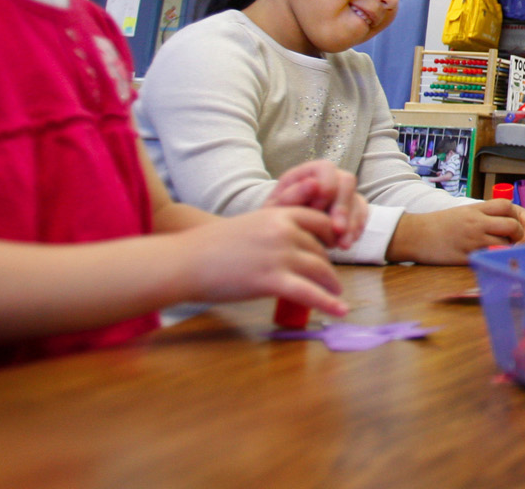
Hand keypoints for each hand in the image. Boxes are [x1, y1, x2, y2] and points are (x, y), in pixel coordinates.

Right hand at [180, 206, 346, 315]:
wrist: (184, 262)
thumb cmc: (209, 247)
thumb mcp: (248, 226)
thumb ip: (273, 232)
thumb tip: (291, 246)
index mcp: (277, 214)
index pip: (319, 221)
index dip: (329, 236)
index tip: (332, 247)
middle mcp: (283, 231)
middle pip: (320, 250)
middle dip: (326, 265)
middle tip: (329, 277)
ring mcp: (280, 256)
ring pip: (320, 270)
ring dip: (332, 284)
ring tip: (337, 294)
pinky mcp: (273, 281)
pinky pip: (310, 293)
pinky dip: (328, 303)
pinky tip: (340, 311)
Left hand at [266, 160, 367, 250]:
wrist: (282, 234)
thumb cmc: (277, 217)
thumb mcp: (276, 209)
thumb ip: (292, 196)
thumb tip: (313, 184)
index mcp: (307, 173)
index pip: (326, 168)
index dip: (326, 187)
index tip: (316, 210)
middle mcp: (329, 179)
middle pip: (347, 181)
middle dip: (343, 207)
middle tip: (337, 230)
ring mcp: (343, 193)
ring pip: (357, 200)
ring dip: (351, 223)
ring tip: (342, 245)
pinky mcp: (352, 209)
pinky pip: (362, 215)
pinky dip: (356, 230)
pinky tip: (346, 243)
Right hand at [386, 199, 524, 264]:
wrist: (415, 235)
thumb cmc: (440, 224)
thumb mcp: (464, 212)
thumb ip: (486, 215)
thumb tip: (511, 224)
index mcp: (477, 209)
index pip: (508, 206)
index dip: (520, 215)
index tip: (522, 225)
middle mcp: (477, 222)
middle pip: (513, 225)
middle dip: (524, 236)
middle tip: (524, 244)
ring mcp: (473, 239)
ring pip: (506, 244)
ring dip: (514, 250)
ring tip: (513, 254)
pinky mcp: (467, 256)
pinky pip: (492, 259)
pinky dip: (501, 261)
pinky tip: (502, 263)